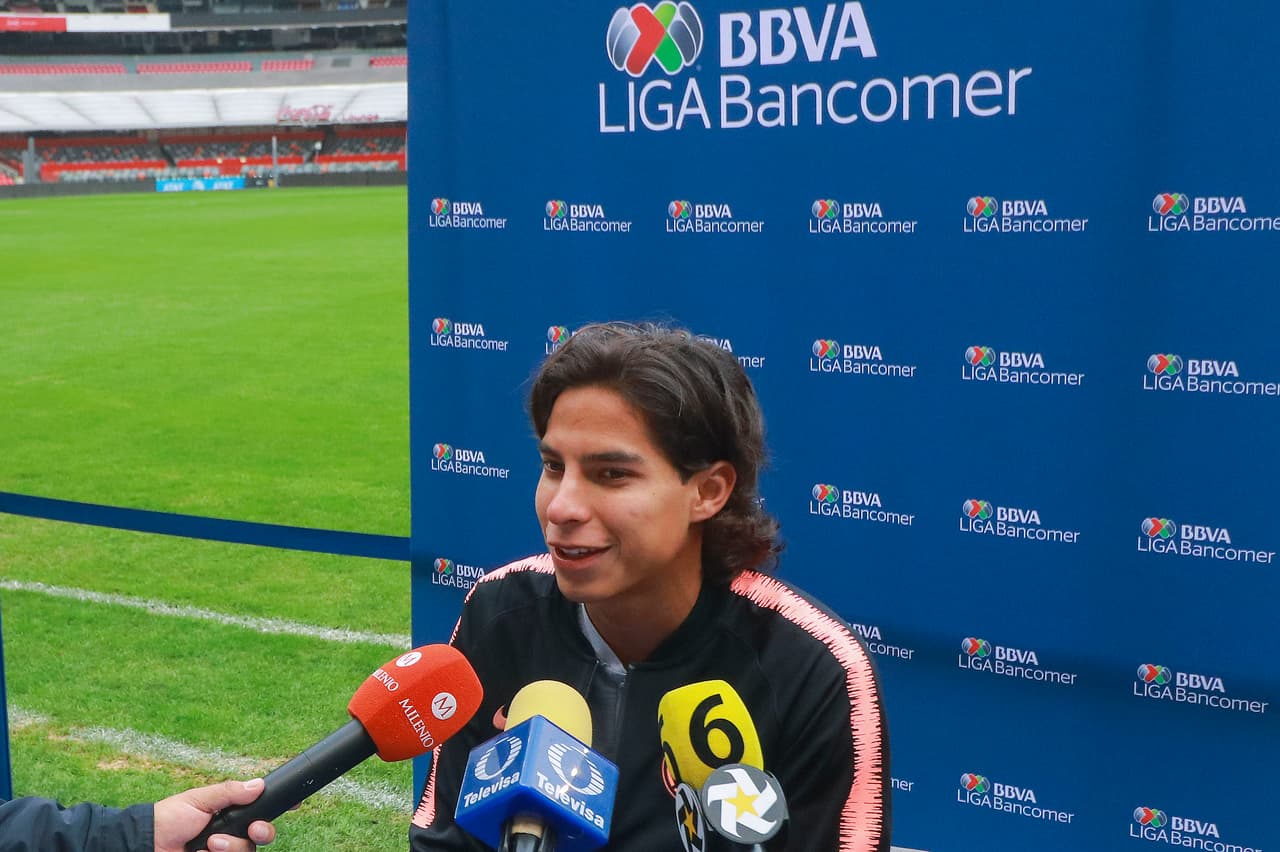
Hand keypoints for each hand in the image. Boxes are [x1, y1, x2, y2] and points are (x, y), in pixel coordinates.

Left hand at [153, 778, 276, 851]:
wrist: (143, 845)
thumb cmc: (167, 819)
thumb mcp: (198, 798)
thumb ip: (229, 792)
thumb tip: (259, 784)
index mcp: (230, 815)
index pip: (261, 812)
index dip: (278, 808)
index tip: (295, 804)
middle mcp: (231, 835)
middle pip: (263, 836)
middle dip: (264, 831)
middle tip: (253, 829)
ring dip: (233, 847)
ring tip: (210, 844)